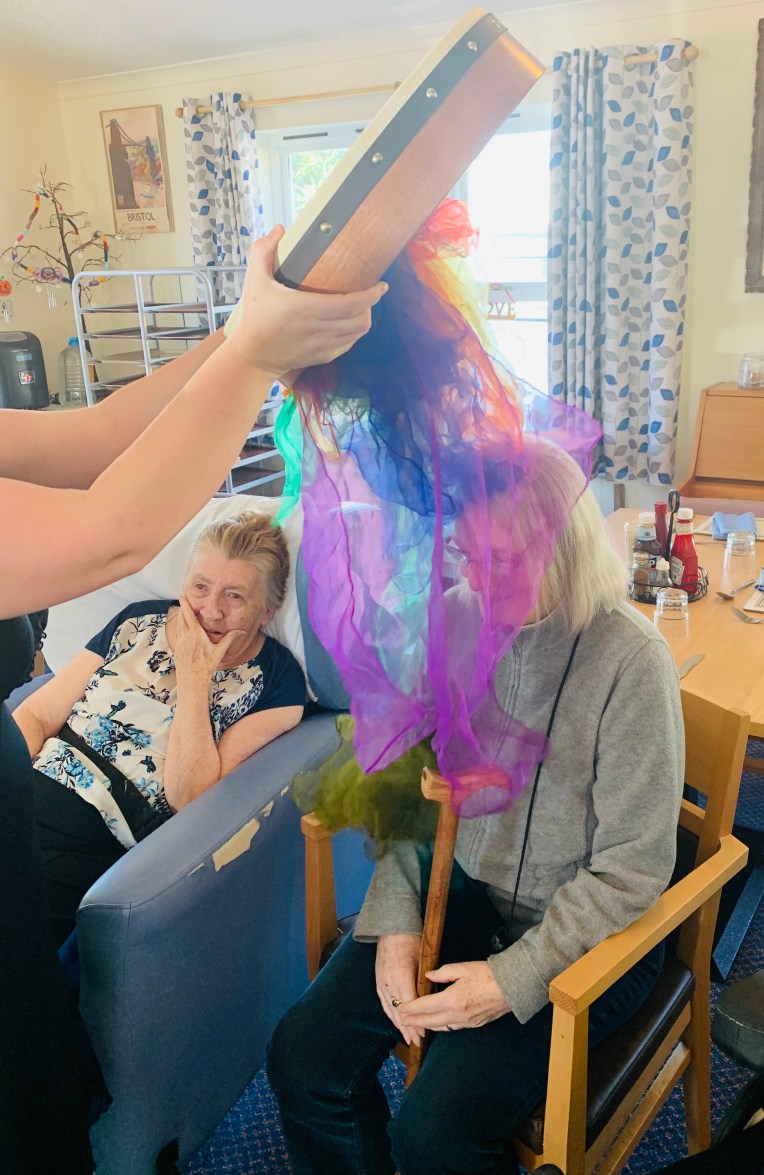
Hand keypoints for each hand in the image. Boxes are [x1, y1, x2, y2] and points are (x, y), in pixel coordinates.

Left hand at [172, 597, 242, 682]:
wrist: (192, 681)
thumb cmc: (207, 667)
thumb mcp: (219, 652)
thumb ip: (229, 639)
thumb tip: (241, 631)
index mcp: (196, 635)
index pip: (188, 615)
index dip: (185, 604)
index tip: (183, 596)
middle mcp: (185, 637)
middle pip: (181, 618)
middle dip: (182, 608)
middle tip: (183, 599)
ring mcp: (179, 643)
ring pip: (179, 625)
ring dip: (180, 617)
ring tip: (183, 610)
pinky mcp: (177, 649)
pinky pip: (177, 634)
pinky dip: (179, 627)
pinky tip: (182, 627)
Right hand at [225, 225, 386, 379]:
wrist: (252, 356)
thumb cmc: (254, 317)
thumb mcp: (254, 280)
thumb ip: (264, 251)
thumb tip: (280, 229)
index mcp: (307, 308)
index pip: (352, 303)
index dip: (372, 295)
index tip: (381, 285)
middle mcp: (319, 329)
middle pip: (362, 320)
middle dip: (371, 305)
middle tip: (367, 292)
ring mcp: (323, 346)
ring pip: (358, 334)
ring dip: (363, 319)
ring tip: (360, 306)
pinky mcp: (322, 357)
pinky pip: (348, 345)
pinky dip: (353, 333)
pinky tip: (347, 323)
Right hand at [375, 934, 423, 1046]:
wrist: (391, 928)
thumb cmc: (411, 940)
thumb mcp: (422, 958)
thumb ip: (426, 980)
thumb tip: (432, 999)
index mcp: (401, 976)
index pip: (410, 1005)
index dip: (417, 1020)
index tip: (425, 1033)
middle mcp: (389, 982)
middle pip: (398, 1012)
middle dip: (408, 1028)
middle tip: (418, 1042)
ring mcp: (381, 982)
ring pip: (390, 1009)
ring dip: (399, 1025)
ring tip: (408, 1038)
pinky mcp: (378, 981)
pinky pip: (384, 1003)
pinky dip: (391, 1015)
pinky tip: (396, 1023)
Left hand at [399, 961, 509, 1033]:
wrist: (511, 987)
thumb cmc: (486, 974)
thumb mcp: (462, 968)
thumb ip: (442, 973)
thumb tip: (428, 976)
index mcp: (452, 999)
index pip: (425, 1006)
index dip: (411, 1008)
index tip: (400, 1008)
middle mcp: (457, 1015)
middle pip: (430, 1021)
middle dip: (414, 1021)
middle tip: (402, 1020)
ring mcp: (466, 1022)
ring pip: (441, 1027)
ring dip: (426, 1026)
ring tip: (416, 1024)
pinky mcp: (474, 1024)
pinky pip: (452, 1028)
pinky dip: (441, 1026)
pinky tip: (437, 1023)